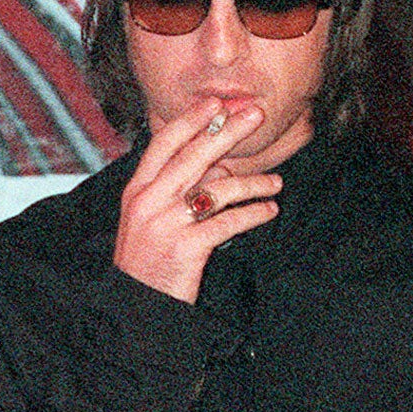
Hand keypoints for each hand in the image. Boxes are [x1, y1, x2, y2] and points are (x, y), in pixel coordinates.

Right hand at [113, 97, 283, 301]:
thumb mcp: (151, 220)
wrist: (136, 308)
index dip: (191, 121)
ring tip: (276, 183)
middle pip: (193, 156)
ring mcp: (165, 224)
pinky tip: (268, 211)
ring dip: (252, 183)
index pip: (163, 144)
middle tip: (256, 114)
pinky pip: (227, 223)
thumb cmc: (148, 262)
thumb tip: (218, 163)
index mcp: (136, 191)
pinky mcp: (185, 248)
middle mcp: (147, 202)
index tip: (216, 103)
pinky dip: (252, 215)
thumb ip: (178, 189)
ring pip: (217, 189)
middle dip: (228, 131)